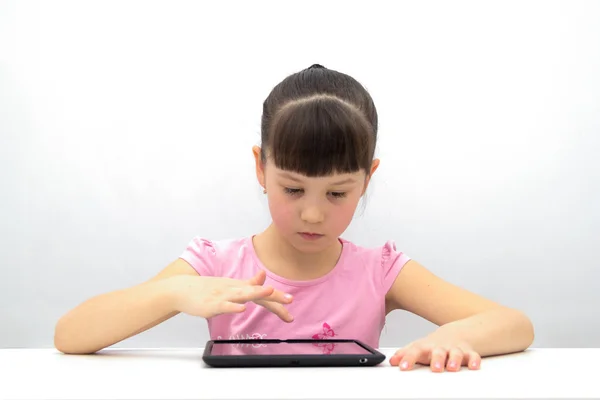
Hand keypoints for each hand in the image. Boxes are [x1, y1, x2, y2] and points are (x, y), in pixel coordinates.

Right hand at [167, 270, 292, 321]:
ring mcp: (223, 296)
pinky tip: (242, 308)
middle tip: (290, 299)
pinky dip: (233, 306)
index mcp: (239, 286)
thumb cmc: (208, 289)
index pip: (261, 291)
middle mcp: (234, 289)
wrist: (183, 290)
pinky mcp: (212, 304)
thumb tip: (263, 278)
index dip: (276, 297)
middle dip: (274, 295)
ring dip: (257, 292)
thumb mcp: (230, 286)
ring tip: (270, 291)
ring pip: (242, 294)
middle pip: (257, 292)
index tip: (291, 302)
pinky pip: (224, 305)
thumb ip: (248, 284)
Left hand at [389, 333, 481, 371]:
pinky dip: (474, 360)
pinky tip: (474, 366)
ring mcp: (455, 350)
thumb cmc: (433, 345)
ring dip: (454, 360)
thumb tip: (391, 361)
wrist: (454, 334)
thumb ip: (405, 354)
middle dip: (437, 360)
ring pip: (456, 354)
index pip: (415, 351)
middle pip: (438, 352)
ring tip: (452, 368)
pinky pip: (473, 356)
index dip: (408, 358)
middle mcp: (441, 348)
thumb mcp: (418, 348)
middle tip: (435, 368)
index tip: (403, 367)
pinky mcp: (469, 353)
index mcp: (426, 347)